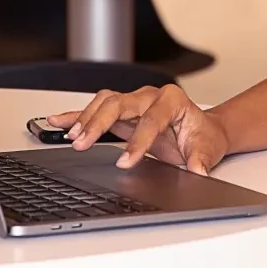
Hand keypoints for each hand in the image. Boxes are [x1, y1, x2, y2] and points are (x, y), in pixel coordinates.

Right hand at [46, 86, 228, 174]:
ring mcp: (135, 102)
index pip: (151, 119)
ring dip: (86, 118)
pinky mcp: (123, 112)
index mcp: (172, 100)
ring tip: (71, 137)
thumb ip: (201, 160)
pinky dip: (77, 115)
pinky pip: (97, 109)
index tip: (125, 162)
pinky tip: (58, 122)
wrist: (204, 129)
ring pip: (105, 102)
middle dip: (99, 123)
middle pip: (119, 103)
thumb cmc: (204, 136)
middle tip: (82, 143)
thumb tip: (198, 171)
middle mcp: (150, 96)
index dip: (137, 141)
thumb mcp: (208, 149)